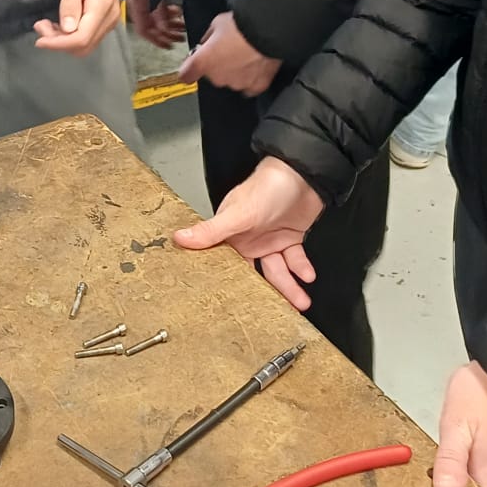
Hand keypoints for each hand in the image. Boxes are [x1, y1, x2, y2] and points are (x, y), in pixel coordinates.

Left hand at [34, 0, 121, 55]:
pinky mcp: (105, 25)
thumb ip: (70, 3)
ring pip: (84, 46)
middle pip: (83, 46)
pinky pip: (86, 40)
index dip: (59, 43)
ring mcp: (109, 23)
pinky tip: (58, 27)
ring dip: (62, 41)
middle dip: (58, 43)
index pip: (82, 37)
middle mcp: (110, 18)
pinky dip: (69, 38)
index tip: (40, 40)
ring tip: (46, 26)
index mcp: (102, 6)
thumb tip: (68, 29)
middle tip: (41, 27)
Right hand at [127, 0, 184, 48]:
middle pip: (150, 26)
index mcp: (136, 1)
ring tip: (183, 28)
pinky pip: (159, 9)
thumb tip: (164, 30)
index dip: (156, 40)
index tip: (169, 45)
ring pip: (156, 19)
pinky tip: (178, 14)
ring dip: (170, 25)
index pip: (143, 29)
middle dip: (166, 34)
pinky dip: (169, 15)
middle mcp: (139, 1)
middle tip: (181, 38)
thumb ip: (160, 9)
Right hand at [173, 156, 323, 311]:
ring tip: (300, 302)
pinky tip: (307, 276)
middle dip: (265, 294)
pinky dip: (301, 268)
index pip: (223, 263)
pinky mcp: (289, 237)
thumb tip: (179, 238)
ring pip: (278, 271)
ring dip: (290, 286)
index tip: (229, 307)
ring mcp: (269, 239)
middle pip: (254, 274)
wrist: (303, 174)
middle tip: (272, 313)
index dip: (227, 284)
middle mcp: (248, 239)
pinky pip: (295, 259)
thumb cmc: (266, 186)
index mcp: (229, 233)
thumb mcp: (237, 213)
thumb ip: (211, 231)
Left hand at [179, 11, 280, 96]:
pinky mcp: (256, 86)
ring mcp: (237, 84)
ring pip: (231, 80)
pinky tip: (256, 66)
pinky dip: (252, 78)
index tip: (192, 66)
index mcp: (203, 62)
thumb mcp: (217, 23)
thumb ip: (208, 37)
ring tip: (246, 54)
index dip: (189, 70)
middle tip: (230, 49)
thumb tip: (208, 42)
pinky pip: (250, 86)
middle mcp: (218, 77)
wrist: (270, 30)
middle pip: (212, 75)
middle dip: (218, 64)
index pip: (186, 75)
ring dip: (235, 71)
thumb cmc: (243, 24)